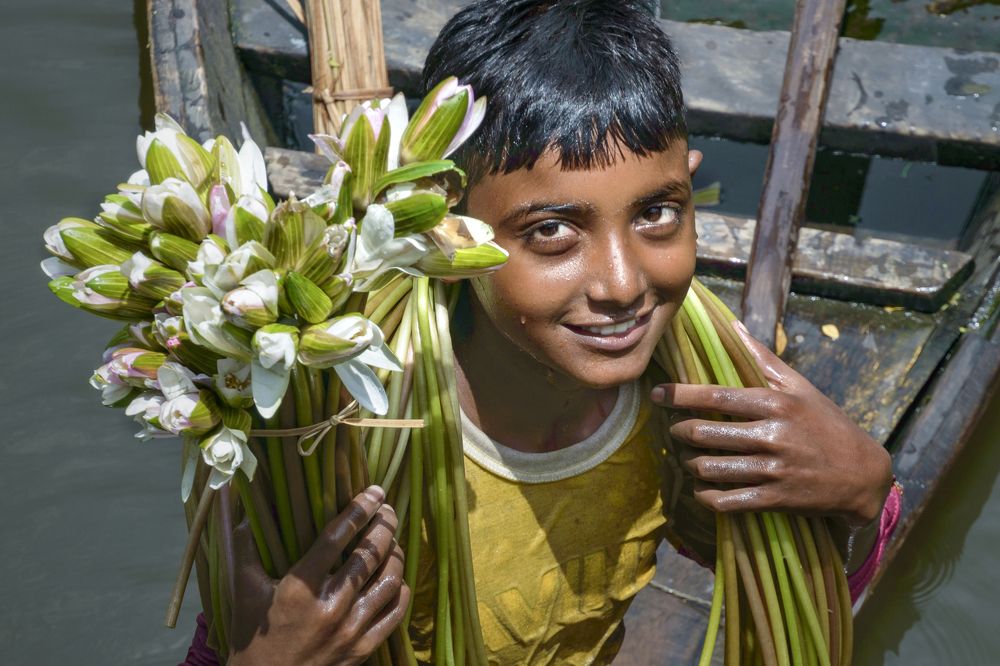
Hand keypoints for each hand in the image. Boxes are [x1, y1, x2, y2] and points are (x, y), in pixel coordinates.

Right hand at [229, 486, 409, 665]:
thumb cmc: (253, 639)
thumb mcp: (243, 593)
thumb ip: (246, 549)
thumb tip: (247, 510)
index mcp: (300, 588)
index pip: (337, 536)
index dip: (359, 509)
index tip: (374, 491)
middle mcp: (330, 606)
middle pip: (370, 554)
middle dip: (384, 525)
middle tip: (387, 511)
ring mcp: (350, 629)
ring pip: (389, 580)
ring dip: (395, 554)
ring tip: (392, 540)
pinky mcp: (363, 649)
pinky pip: (394, 613)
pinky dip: (400, 590)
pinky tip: (396, 578)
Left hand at [651, 320, 891, 526]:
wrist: (863, 474)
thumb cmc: (827, 425)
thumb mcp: (801, 387)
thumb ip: (763, 359)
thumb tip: (733, 328)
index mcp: (774, 403)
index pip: (715, 396)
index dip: (680, 396)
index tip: (657, 394)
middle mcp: (771, 435)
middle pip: (704, 433)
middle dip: (680, 432)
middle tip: (675, 431)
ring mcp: (772, 469)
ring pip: (710, 468)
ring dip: (690, 464)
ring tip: (688, 458)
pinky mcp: (775, 499)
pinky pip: (726, 500)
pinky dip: (706, 496)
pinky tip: (702, 489)